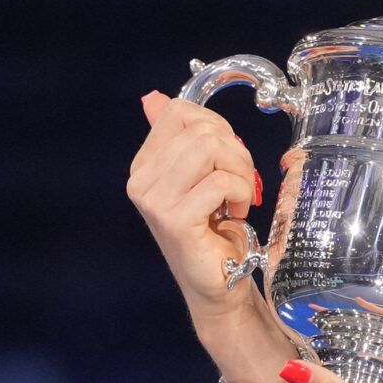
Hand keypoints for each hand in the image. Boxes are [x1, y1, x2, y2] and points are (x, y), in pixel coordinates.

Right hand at [127, 91, 263, 317]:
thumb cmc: (211, 231)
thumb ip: (179, 138)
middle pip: (201, 130)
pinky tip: (236, 212)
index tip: (227, 156)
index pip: (179, 111)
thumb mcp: (197, 176)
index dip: (216, 126)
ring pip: (210, 149)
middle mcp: (141, 181)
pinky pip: (220, 181)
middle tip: (241, 182)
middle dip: (236, 151)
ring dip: (240, 171)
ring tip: (238, 196)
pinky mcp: (174, 220)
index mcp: (144, 165)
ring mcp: (154, 201)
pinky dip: (240, 193)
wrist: (217, 283)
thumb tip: (154, 99)